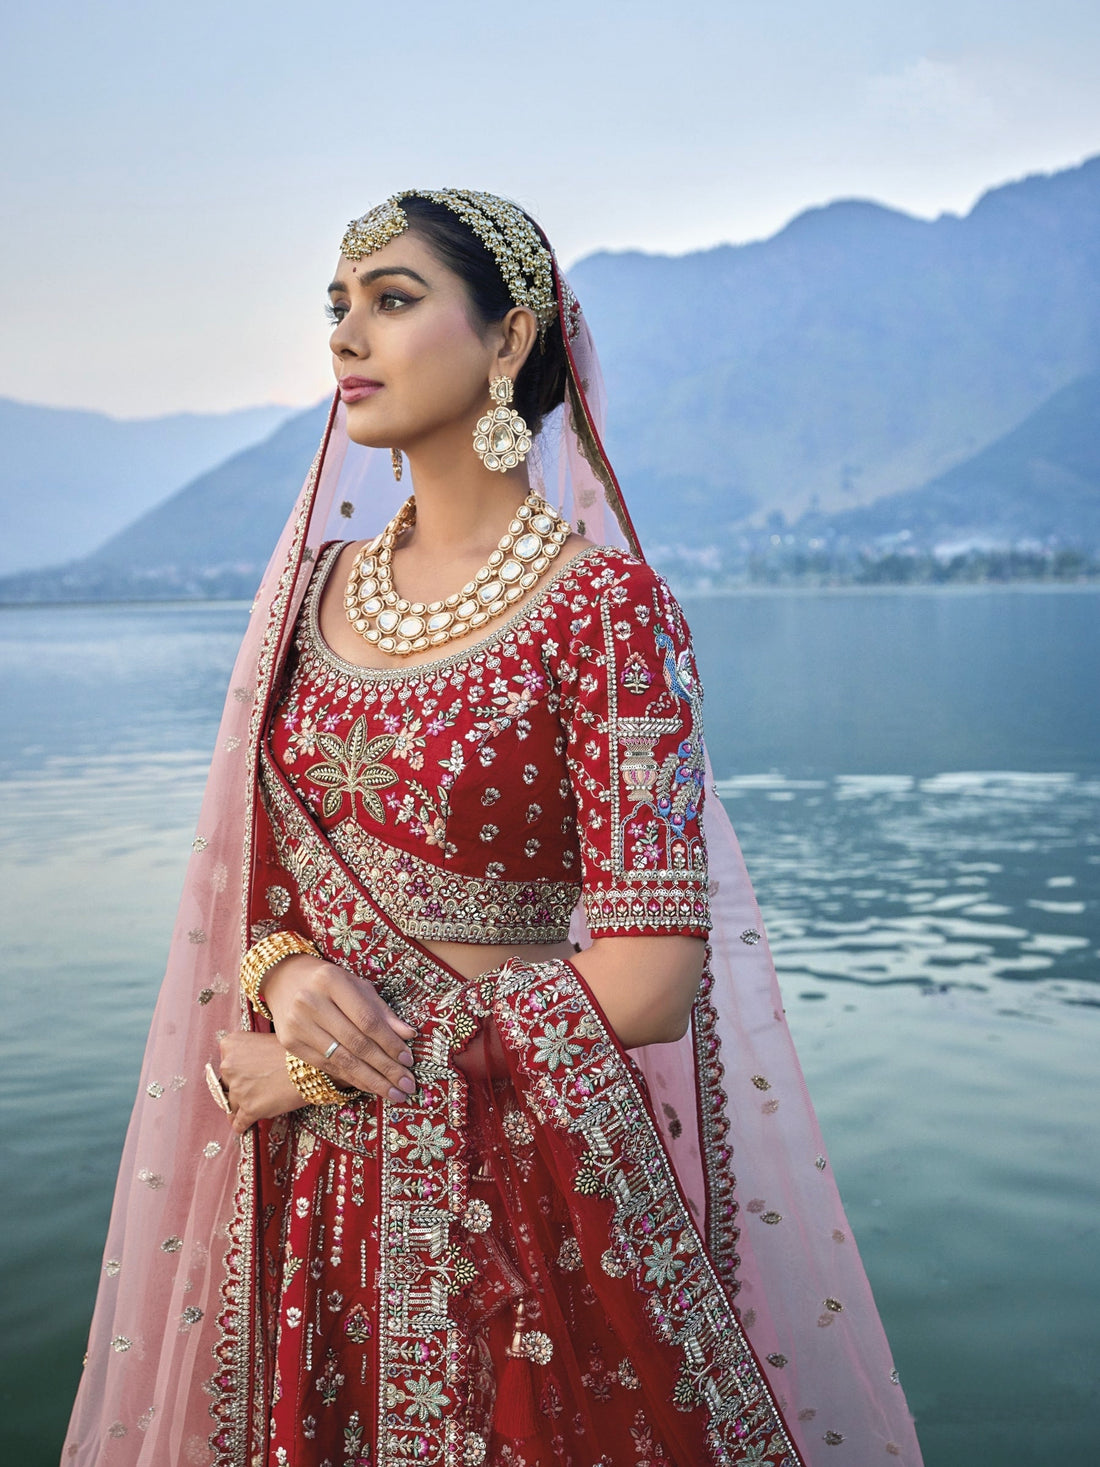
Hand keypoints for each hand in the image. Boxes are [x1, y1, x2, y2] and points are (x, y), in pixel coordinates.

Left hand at [218, 1031, 308, 1134]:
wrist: (311, 1066)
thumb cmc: (294, 1051)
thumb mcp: (264, 1040)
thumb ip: (247, 1053)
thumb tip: (244, 1068)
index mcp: (230, 1045)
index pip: (224, 1064)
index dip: (236, 1072)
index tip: (245, 1075)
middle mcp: (228, 1066)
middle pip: (225, 1085)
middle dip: (238, 1089)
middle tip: (254, 1090)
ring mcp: (238, 1089)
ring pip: (231, 1105)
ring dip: (241, 1107)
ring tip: (253, 1107)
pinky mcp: (249, 1109)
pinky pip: (238, 1123)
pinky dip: (242, 1125)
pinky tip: (247, 1124)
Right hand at [262, 951, 418, 1104]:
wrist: (286, 979)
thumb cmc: (331, 982)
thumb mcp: (358, 986)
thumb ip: (382, 1011)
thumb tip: (409, 1035)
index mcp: (331, 981)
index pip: (367, 1020)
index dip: (390, 1043)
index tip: (409, 1061)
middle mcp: (310, 1002)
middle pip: (356, 1044)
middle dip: (385, 1068)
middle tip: (407, 1086)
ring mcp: (297, 1024)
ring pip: (342, 1060)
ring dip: (371, 1080)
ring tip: (393, 1093)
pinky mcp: (290, 1042)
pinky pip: (327, 1066)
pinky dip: (352, 1078)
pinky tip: (370, 1086)